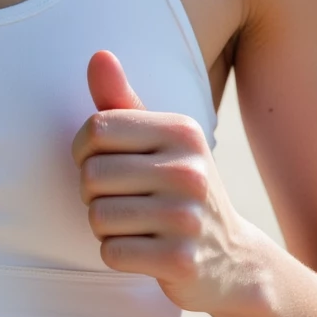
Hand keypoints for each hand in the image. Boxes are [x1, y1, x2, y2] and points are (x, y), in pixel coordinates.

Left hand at [72, 51, 258, 314]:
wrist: (232, 259)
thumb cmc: (178, 188)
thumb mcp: (158, 140)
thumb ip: (121, 100)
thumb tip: (98, 55)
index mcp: (182, 131)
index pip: (96, 129)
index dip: (84, 150)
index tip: (105, 162)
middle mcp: (190, 171)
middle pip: (91, 175)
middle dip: (94, 193)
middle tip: (125, 200)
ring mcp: (188, 218)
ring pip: (98, 217)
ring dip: (105, 227)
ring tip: (136, 224)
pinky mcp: (181, 261)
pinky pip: (112, 253)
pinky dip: (118, 255)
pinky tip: (145, 250)